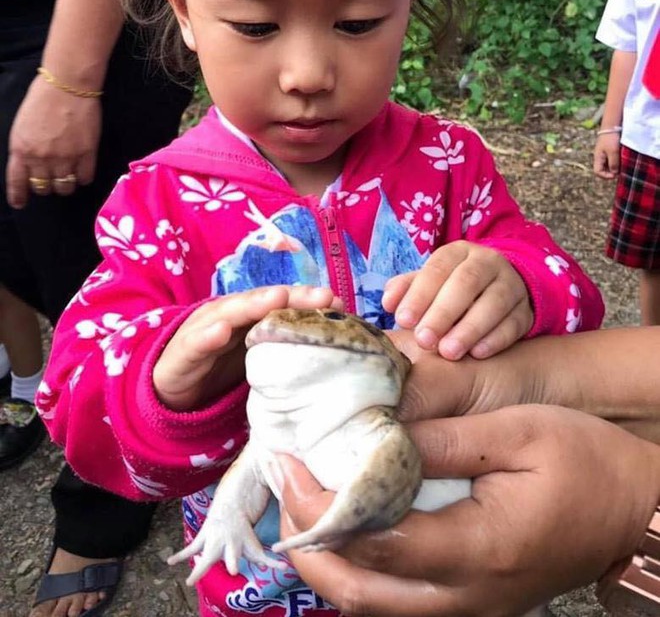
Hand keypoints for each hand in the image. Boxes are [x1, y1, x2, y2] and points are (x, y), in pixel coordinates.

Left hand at [6, 77, 100, 207]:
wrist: (68, 85)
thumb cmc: (42, 99)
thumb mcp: (22, 126)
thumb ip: (24, 148)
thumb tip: (31, 166)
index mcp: (21, 149)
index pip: (17, 182)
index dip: (19, 196)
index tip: (21, 203)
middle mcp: (42, 157)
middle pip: (43, 187)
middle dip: (45, 187)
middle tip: (50, 180)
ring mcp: (65, 157)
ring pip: (65, 187)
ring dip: (65, 185)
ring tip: (67, 177)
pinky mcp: (87, 153)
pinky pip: (85, 177)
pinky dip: (83, 178)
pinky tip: (82, 172)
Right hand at [153, 285, 341, 410]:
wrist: (172, 391)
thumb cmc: (220, 367)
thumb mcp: (256, 358)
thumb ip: (283, 347)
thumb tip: (331, 347)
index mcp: (249, 315)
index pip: (280, 303)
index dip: (306, 300)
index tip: (336, 300)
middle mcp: (228, 314)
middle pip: (262, 301)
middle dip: (291, 296)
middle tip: (320, 295)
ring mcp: (204, 330)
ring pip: (231, 313)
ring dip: (254, 305)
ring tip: (277, 298)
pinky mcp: (183, 353)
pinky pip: (196, 344)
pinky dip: (208, 336)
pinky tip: (222, 331)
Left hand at [278, 406, 659, 616]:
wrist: (634, 511)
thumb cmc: (586, 464)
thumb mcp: (519, 431)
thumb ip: (444, 439)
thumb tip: (378, 434)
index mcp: (478, 550)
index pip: (376, 543)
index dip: (322, 505)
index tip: (290, 460)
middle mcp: (464, 596)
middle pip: (358, 593)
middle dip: (307, 541)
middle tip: (284, 481)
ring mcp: (466, 607)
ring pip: (370, 605)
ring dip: (326, 558)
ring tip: (302, 498)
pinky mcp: (468, 601)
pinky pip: (393, 598)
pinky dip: (356, 566)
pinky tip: (344, 523)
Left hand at [382, 242, 532, 358]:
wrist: (500, 289)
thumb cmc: (451, 289)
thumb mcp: (429, 283)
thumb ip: (407, 290)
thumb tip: (388, 302)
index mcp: (458, 252)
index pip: (438, 268)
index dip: (420, 293)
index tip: (404, 320)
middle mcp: (488, 263)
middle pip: (467, 283)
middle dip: (443, 312)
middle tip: (424, 340)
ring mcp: (511, 285)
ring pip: (494, 303)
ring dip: (469, 328)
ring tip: (448, 352)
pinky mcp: (526, 310)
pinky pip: (514, 323)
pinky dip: (496, 339)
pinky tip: (477, 354)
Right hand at [593, 133, 620, 179]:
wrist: (612, 125)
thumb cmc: (610, 138)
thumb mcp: (613, 152)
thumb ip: (613, 163)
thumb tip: (614, 173)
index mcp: (598, 158)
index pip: (598, 172)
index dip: (606, 176)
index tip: (615, 175)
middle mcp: (600, 157)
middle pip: (603, 170)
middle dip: (611, 172)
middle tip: (621, 171)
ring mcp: (604, 154)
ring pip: (608, 165)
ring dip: (615, 167)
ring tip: (623, 165)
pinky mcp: (609, 150)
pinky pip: (612, 160)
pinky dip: (617, 162)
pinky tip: (623, 160)